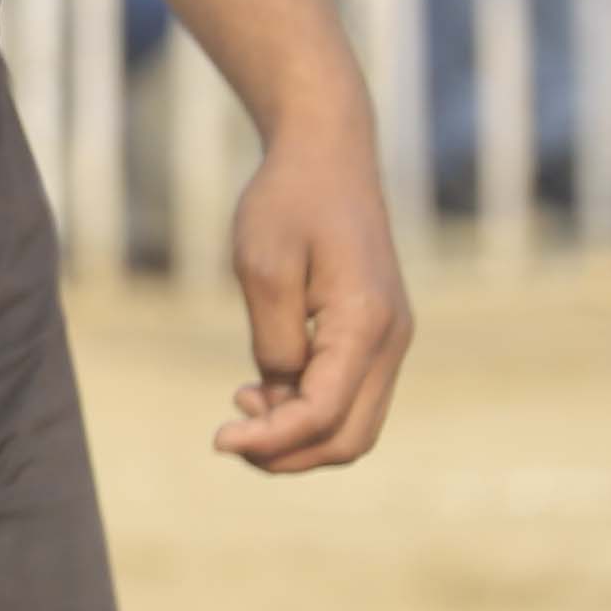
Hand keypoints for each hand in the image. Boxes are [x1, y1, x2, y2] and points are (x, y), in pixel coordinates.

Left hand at [218, 113, 411, 469]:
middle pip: (350, 438)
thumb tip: (279, 394)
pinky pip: (350, 396)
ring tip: (243, 403)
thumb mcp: (262, 267)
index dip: (271, 440)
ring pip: (355, 424)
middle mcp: (391, 342)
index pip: (324, 414)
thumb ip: (274, 340)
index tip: (219, 440)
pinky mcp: (376, 335)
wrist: (326, 156)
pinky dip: (309, 410)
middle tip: (229, 438)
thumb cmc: (288, 202)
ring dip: (299, 434)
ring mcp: (390, 341)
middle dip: (289, 453)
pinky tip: (263, 389)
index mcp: (366, 325)